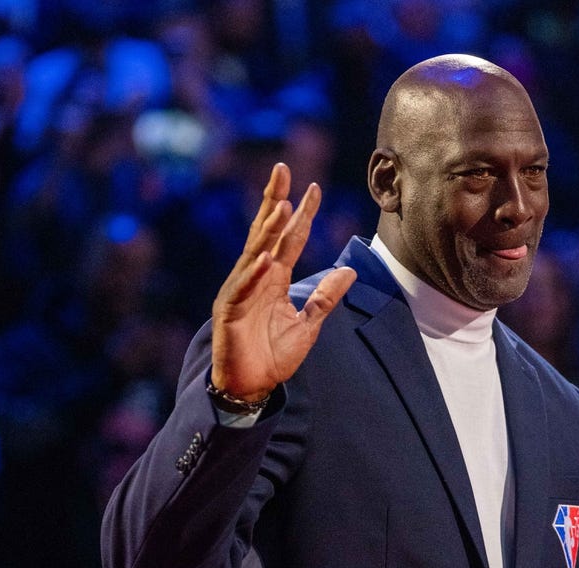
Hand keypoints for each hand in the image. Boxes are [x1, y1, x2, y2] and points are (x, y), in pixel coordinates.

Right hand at [210, 163, 356, 400]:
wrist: (251, 386)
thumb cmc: (273, 355)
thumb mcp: (308, 323)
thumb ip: (325, 297)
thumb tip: (349, 270)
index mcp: (274, 279)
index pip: (290, 239)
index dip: (301, 214)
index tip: (314, 188)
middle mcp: (256, 278)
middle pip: (267, 233)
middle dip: (275, 201)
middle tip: (284, 171)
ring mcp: (240, 292)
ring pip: (255, 254)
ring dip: (268, 231)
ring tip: (282, 206)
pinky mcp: (229, 312)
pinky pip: (243, 289)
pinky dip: (254, 274)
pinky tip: (266, 259)